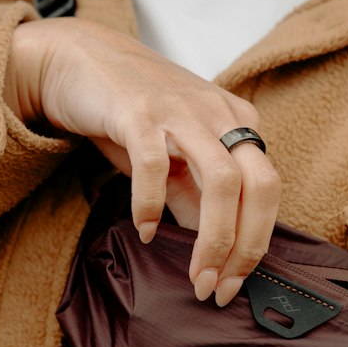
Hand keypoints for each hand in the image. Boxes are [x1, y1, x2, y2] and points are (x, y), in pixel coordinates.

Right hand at [4, 18, 280, 304]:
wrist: (79, 58)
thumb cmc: (131, 113)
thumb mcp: (174, 157)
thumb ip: (196, 197)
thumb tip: (216, 250)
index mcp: (237, 123)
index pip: (268, 190)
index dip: (256, 242)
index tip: (232, 283)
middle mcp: (219, 115)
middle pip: (260, 185)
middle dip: (246, 246)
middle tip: (219, 288)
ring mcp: (182, 111)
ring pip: (222, 180)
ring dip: (213, 238)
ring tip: (194, 275)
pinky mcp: (139, 111)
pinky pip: (156, 164)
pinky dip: (152, 204)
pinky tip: (144, 231)